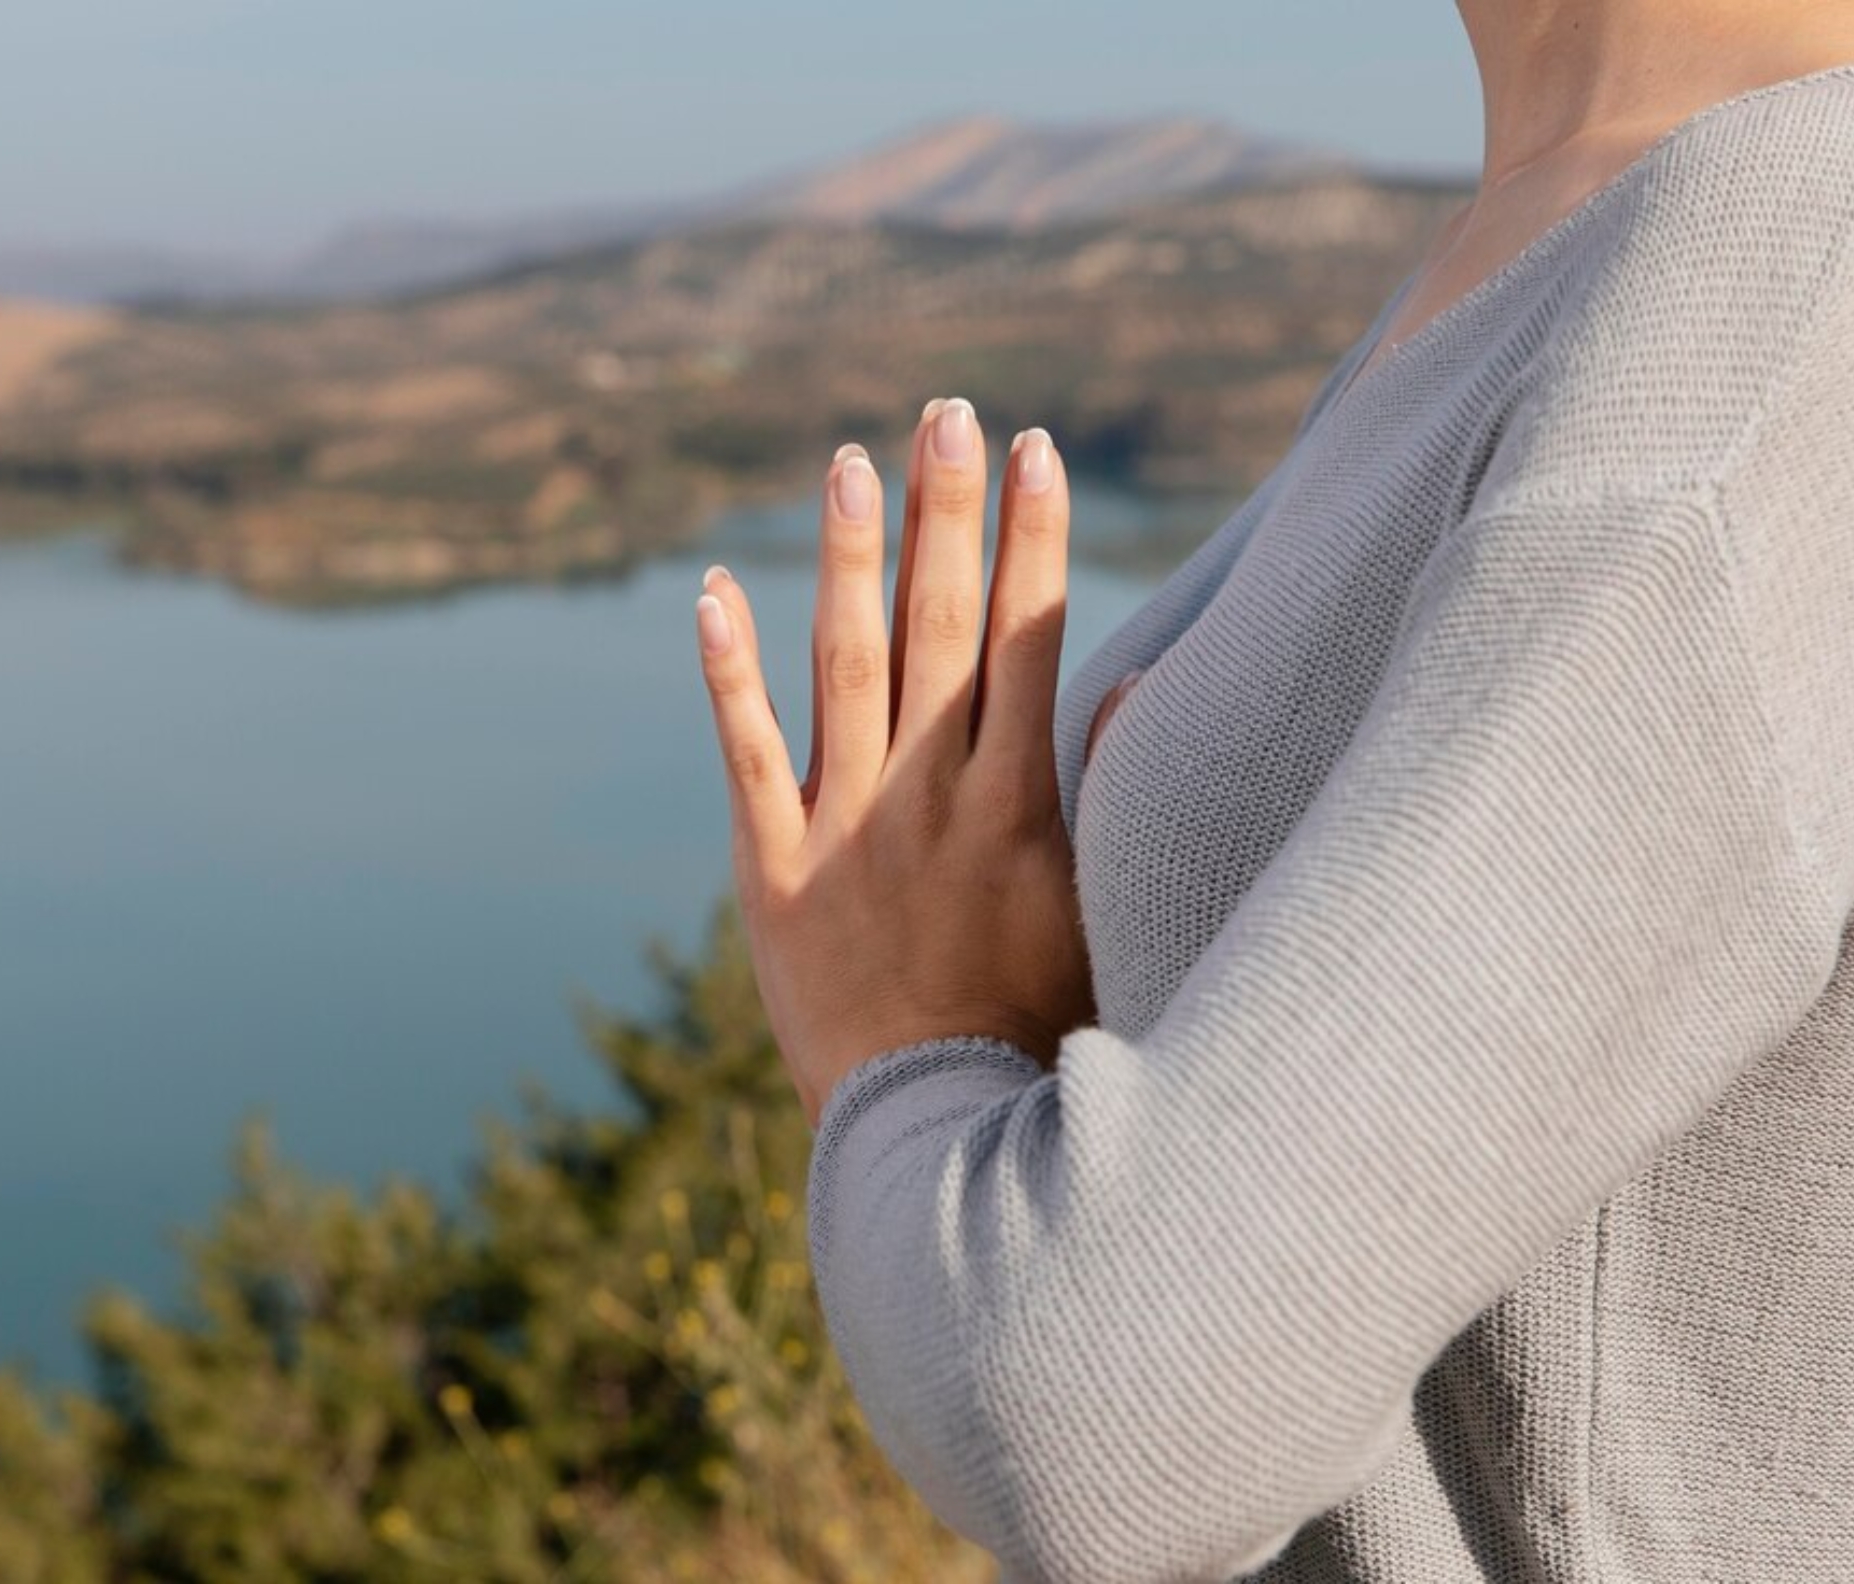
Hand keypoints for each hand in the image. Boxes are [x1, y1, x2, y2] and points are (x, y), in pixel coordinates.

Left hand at [694, 397, 1097, 1128]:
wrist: (929, 1135)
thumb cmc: (1033, 1034)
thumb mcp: (1102, 918)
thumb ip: (1109, 796)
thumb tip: (1141, 681)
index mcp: (1018, 810)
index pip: (1030, 642)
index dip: (1034, 539)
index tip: (1036, 449)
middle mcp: (930, 801)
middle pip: (942, 630)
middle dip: (948, 514)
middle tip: (945, 412)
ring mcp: (845, 831)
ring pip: (846, 668)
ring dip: (847, 558)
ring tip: (847, 460)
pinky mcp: (770, 873)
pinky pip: (746, 756)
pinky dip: (729, 674)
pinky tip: (711, 593)